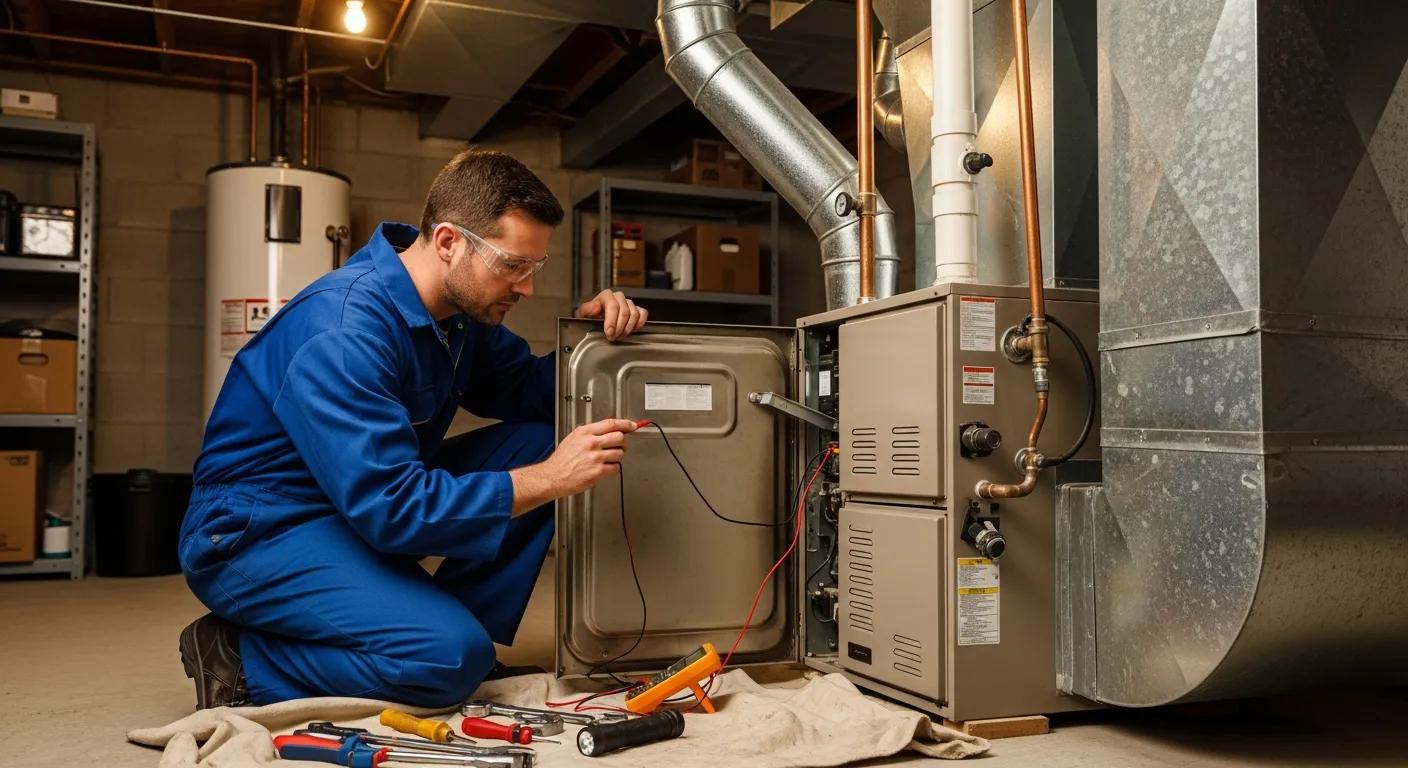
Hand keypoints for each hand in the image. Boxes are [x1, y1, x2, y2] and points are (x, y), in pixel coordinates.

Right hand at [509, 418, 637, 512]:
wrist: (553, 476)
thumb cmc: (562, 459)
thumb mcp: (574, 438)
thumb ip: (591, 432)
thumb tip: (607, 428)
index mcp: (585, 432)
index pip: (612, 423)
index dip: (625, 424)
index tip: (632, 425)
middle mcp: (592, 443)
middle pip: (620, 437)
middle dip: (622, 442)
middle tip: (620, 445)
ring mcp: (596, 458)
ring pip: (620, 453)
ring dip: (617, 456)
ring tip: (608, 458)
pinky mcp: (598, 471)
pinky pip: (616, 467)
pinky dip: (613, 468)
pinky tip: (604, 467)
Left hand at [575, 289, 647, 340]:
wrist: (597, 318)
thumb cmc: (591, 316)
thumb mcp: (583, 313)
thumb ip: (586, 309)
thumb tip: (594, 308)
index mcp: (606, 296)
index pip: (612, 306)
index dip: (612, 321)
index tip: (609, 333)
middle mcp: (618, 297)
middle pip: (624, 312)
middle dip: (619, 328)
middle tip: (613, 338)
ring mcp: (629, 303)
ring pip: (634, 314)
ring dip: (628, 328)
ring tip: (620, 336)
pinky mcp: (637, 309)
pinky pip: (643, 314)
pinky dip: (639, 323)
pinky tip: (632, 330)